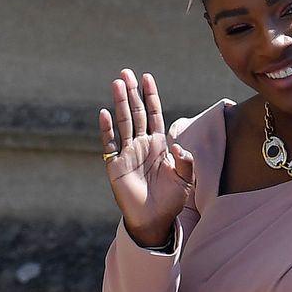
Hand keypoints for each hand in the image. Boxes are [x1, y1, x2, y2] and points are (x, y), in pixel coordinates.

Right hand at [98, 69, 194, 246]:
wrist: (155, 219)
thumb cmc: (171, 199)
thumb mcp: (186, 178)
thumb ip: (186, 161)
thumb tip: (177, 146)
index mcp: (158, 145)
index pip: (154, 114)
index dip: (150, 96)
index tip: (147, 77)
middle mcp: (141, 145)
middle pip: (136, 113)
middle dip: (132, 93)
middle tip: (126, 72)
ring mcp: (127, 153)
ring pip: (123, 122)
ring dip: (121, 103)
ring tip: (117, 83)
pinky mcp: (115, 165)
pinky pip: (110, 143)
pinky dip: (107, 128)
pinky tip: (105, 113)